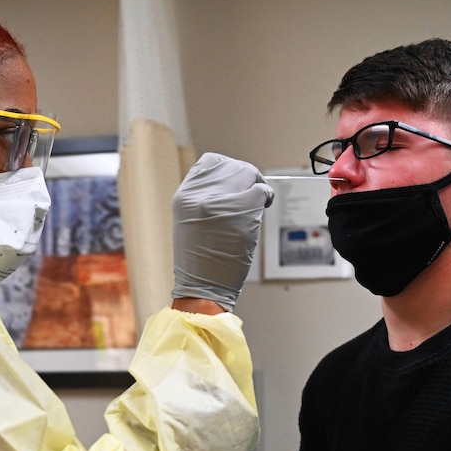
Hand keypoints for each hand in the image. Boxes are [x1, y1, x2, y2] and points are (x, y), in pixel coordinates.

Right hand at [171, 153, 273, 310]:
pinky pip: (261, 191)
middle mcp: (199, 195)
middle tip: (253, 191)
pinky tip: (264, 207)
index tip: (235, 182)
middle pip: (232, 166)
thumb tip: (233, 183)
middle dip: (247, 177)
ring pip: (249, 175)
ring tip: (257, 202)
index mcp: (184, 196)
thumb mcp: (189, 221)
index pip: (210, 162)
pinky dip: (266, 197)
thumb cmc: (198, 261)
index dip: (227, 169)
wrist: (201, 288)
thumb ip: (205, 198)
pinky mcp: (242, 211)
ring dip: (257, 186)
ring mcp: (221, 202)